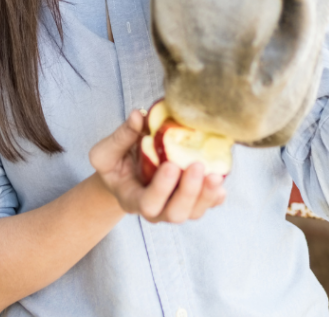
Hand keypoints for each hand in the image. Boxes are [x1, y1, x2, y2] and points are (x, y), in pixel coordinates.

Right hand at [89, 111, 225, 223]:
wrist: (124, 176)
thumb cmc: (115, 164)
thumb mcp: (107, 152)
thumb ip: (122, 136)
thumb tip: (137, 115)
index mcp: (133, 199)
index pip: (148, 203)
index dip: (161, 188)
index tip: (170, 165)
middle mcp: (156, 210)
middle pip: (175, 213)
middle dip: (188, 192)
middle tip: (197, 166)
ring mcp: (174, 207)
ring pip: (193, 212)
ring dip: (206, 195)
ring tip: (216, 175)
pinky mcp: (189, 200)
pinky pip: (204, 205)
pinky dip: (214, 197)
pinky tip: (221, 185)